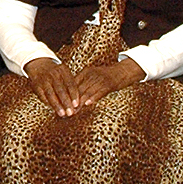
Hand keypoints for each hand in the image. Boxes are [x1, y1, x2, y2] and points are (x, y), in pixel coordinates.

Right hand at [23, 57, 76, 116]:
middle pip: (61, 90)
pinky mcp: (36, 85)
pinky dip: (48, 103)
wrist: (38, 64)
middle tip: (70, 113)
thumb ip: (70, 85)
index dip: (74, 95)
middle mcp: (53, 74)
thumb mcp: (64, 73)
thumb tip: (77, 102)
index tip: (76, 105)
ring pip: (51, 94)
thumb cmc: (56, 73)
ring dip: (57, 105)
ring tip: (62, 114)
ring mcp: (44, 80)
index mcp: (63, 70)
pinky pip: (43, 96)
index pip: (70, 84)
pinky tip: (53, 109)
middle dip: (66, 102)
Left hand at [24, 57, 143, 116]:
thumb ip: (83, 85)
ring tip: (73, 112)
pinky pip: (99, 91)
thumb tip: (71, 97)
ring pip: (86, 91)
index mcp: (85, 72)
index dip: (65, 95)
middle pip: (77, 89)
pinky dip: (93, 97)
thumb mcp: (93, 78)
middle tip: (64, 111)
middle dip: (70, 101)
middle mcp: (91, 74)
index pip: (72, 84)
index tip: (59, 105)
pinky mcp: (108, 83)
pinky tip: (87, 104)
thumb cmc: (107, 77)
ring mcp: (99, 78)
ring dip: (79, 102)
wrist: (123, 72)